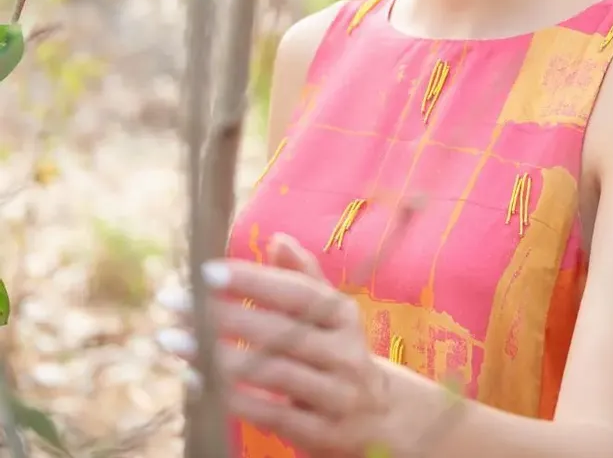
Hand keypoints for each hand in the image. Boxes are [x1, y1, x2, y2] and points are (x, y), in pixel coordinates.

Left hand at [156, 234, 387, 456]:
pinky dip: (229, 397)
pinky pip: (269, 414)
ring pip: (272, 373)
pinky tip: (194, 381)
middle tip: (175, 303)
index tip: (206, 271)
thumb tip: (277, 239)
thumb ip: (303, 276)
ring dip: (217, 358)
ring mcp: (335, 394)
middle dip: (223, 317)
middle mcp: (345, 352)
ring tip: (173, 340)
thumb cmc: (337, 352)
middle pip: (281, 332)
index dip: (254, 280)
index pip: (298, 292)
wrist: (379, 418)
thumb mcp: (330, 314)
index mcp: (344, 314)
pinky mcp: (320, 432)